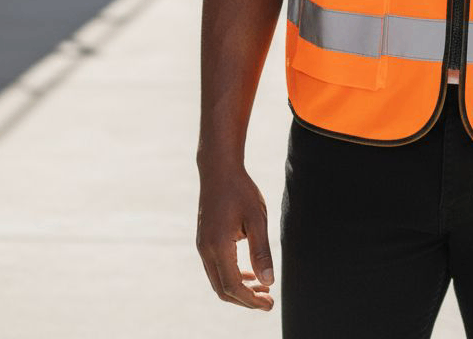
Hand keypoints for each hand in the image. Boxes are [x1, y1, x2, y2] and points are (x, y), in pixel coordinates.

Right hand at [196, 164, 274, 310]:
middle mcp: (206, 250)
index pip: (233, 286)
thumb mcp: (257, 218)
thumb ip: (261, 251)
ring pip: (218, 281)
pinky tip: (249, 273)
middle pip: (223, 289)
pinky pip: (216, 269)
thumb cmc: (241, 190)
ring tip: (262, 289)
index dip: (251, 299)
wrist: (219, 170)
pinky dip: (232, 276)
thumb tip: (268, 281)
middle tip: (268, 301)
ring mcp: (202, 246)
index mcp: (218, 246)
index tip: (269, 303)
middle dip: (245, 300)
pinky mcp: (204, 241)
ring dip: (239, 289)